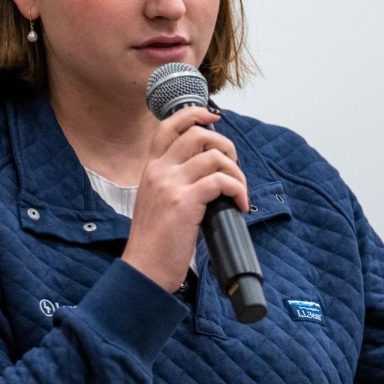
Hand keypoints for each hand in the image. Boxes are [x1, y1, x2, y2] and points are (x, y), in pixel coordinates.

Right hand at [121, 107, 248, 292]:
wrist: (144, 270)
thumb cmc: (154, 242)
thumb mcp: (155, 201)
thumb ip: (173, 182)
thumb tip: (209, 173)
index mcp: (151, 169)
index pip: (168, 126)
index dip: (194, 114)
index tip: (213, 117)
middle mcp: (158, 171)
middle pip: (198, 134)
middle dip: (225, 145)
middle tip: (233, 166)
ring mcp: (170, 184)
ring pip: (214, 156)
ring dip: (236, 171)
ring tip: (239, 191)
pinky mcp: (184, 202)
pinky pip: (221, 181)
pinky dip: (238, 190)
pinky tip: (240, 205)